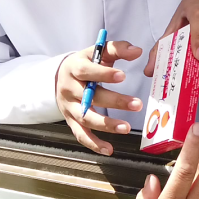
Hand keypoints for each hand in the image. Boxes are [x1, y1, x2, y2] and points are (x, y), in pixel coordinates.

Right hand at [56, 41, 143, 155]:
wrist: (61, 76)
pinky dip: (94, 144)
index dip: (104, 74)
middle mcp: (69, 88)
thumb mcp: (98, 51)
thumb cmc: (86, 62)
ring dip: (106, 125)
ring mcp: (69, 107)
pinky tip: (109, 149)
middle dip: (114, 101)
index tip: (122, 76)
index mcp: (74, 68)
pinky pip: (81, 135)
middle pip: (90, 97)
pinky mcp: (71, 121)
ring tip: (125, 128)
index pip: (87, 71)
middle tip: (137, 104)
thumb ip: (118, 48)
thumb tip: (137, 51)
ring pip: (86, 118)